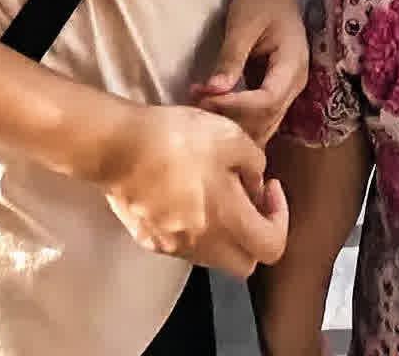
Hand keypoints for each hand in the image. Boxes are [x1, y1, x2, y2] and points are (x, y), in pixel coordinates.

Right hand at [99, 103, 288, 274]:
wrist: (118, 147)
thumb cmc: (178, 139)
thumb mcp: (231, 136)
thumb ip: (255, 162)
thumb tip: (255, 182)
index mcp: (227, 221)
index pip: (272, 247)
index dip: (280, 217)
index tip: (269, 186)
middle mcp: (202, 245)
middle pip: (244, 263)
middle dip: (254, 234)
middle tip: (246, 195)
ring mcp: (173, 248)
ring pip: (213, 254)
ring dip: (223, 229)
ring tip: (213, 186)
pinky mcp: (149, 241)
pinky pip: (183, 244)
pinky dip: (193, 226)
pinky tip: (184, 191)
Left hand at [192, 0, 307, 145]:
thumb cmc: (260, 0)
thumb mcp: (243, 23)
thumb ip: (231, 58)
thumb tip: (213, 92)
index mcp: (292, 63)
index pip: (267, 100)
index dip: (236, 107)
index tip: (204, 100)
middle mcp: (296, 83)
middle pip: (267, 119)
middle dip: (232, 120)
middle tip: (197, 109)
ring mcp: (288, 90)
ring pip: (264, 124)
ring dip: (233, 125)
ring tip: (202, 112)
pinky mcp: (275, 91)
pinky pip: (260, 117)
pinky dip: (237, 120)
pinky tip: (213, 111)